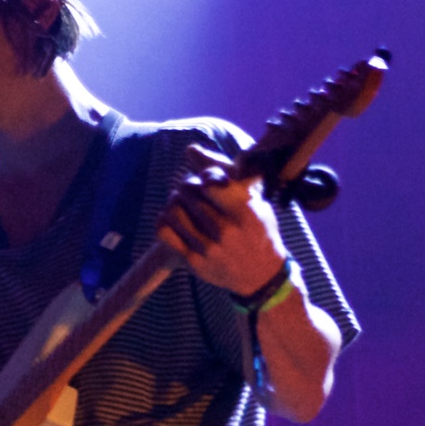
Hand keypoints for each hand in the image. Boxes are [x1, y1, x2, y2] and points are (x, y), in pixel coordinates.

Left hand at [155, 145, 287, 294]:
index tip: (208, 179)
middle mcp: (226, 229)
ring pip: (173, 211)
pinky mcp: (193, 260)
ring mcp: (208, 246)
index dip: (204, 174)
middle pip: (188, 193)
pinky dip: (164, 219)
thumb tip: (190, 150)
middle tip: (191, 188)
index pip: (210, 181)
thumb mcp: (255, 201)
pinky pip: (165, 233)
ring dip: (174, 201)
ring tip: (182, 201)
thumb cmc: (258, 230)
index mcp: (245, 211)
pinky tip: (172, 218)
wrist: (260, 274)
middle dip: (187, 185)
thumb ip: (227, 175)